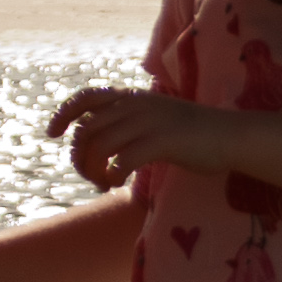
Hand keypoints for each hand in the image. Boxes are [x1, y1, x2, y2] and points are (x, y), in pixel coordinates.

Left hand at [48, 85, 231, 190]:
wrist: (230, 136)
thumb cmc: (193, 134)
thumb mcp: (155, 118)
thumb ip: (128, 122)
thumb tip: (97, 140)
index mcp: (132, 97)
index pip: (85, 97)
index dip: (63, 114)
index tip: (51, 134)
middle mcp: (136, 105)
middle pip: (87, 128)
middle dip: (78, 156)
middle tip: (89, 176)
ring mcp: (148, 122)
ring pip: (100, 145)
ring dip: (92, 169)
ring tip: (102, 184)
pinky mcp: (161, 142)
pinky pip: (122, 159)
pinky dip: (112, 175)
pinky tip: (117, 184)